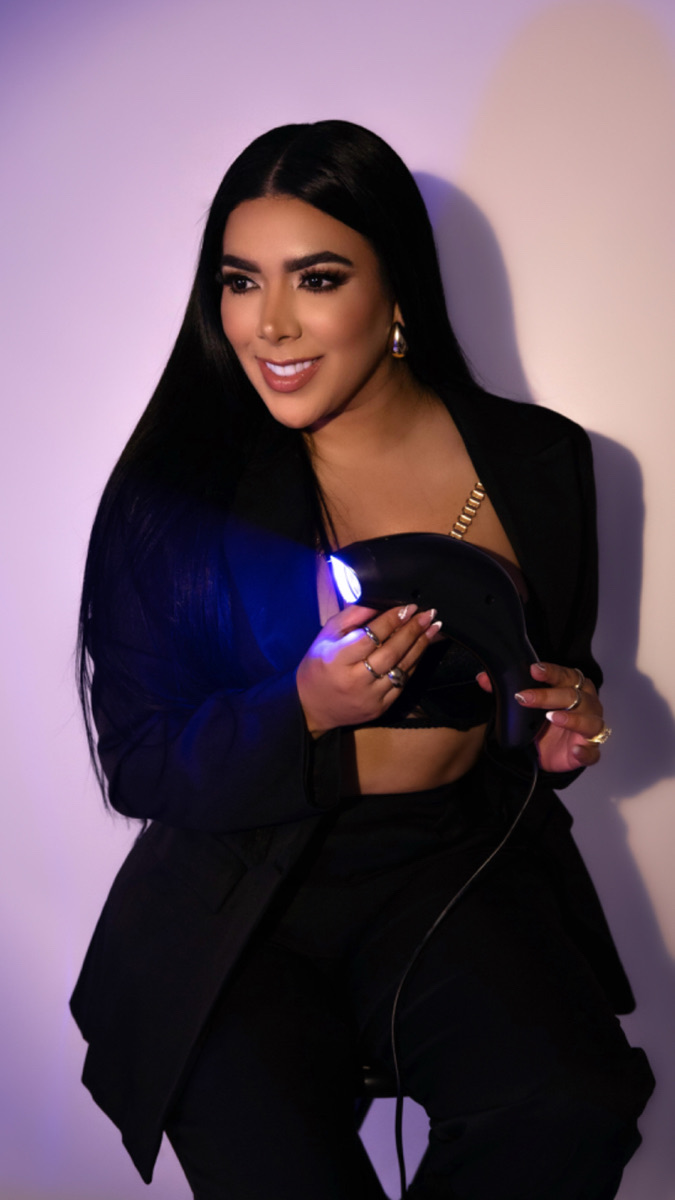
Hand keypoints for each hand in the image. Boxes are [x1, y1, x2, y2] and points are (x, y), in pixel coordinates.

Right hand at [297, 603, 440, 734]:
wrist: (311, 707)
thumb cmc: (319, 664)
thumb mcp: (327, 635)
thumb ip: (351, 617)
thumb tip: (379, 603)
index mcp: (336, 659)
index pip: (370, 637)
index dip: (391, 620)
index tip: (408, 607)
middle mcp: (354, 680)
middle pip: (390, 653)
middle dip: (412, 631)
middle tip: (428, 614)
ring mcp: (368, 697)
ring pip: (401, 669)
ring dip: (420, 646)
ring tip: (433, 628)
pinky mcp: (379, 708)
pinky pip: (402, 683)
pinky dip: (414, 664)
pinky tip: (421, 648)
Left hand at [476, 661, 606, 772]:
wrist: (546, 750)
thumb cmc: (542, 720)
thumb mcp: (524, 704)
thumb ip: (505, 691)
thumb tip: (483, 678)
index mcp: (574, 687)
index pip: (566, 675)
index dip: (551, 672)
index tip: (533, 670)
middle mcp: (587, 705)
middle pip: (574, 696)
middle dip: (549, 695)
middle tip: (524, 697)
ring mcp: (590, 729)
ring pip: (590, 721)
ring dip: (573, 719)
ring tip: (553, 718)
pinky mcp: (588, 752)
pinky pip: (592, 753)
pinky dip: (586, 752)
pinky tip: (575, 751)